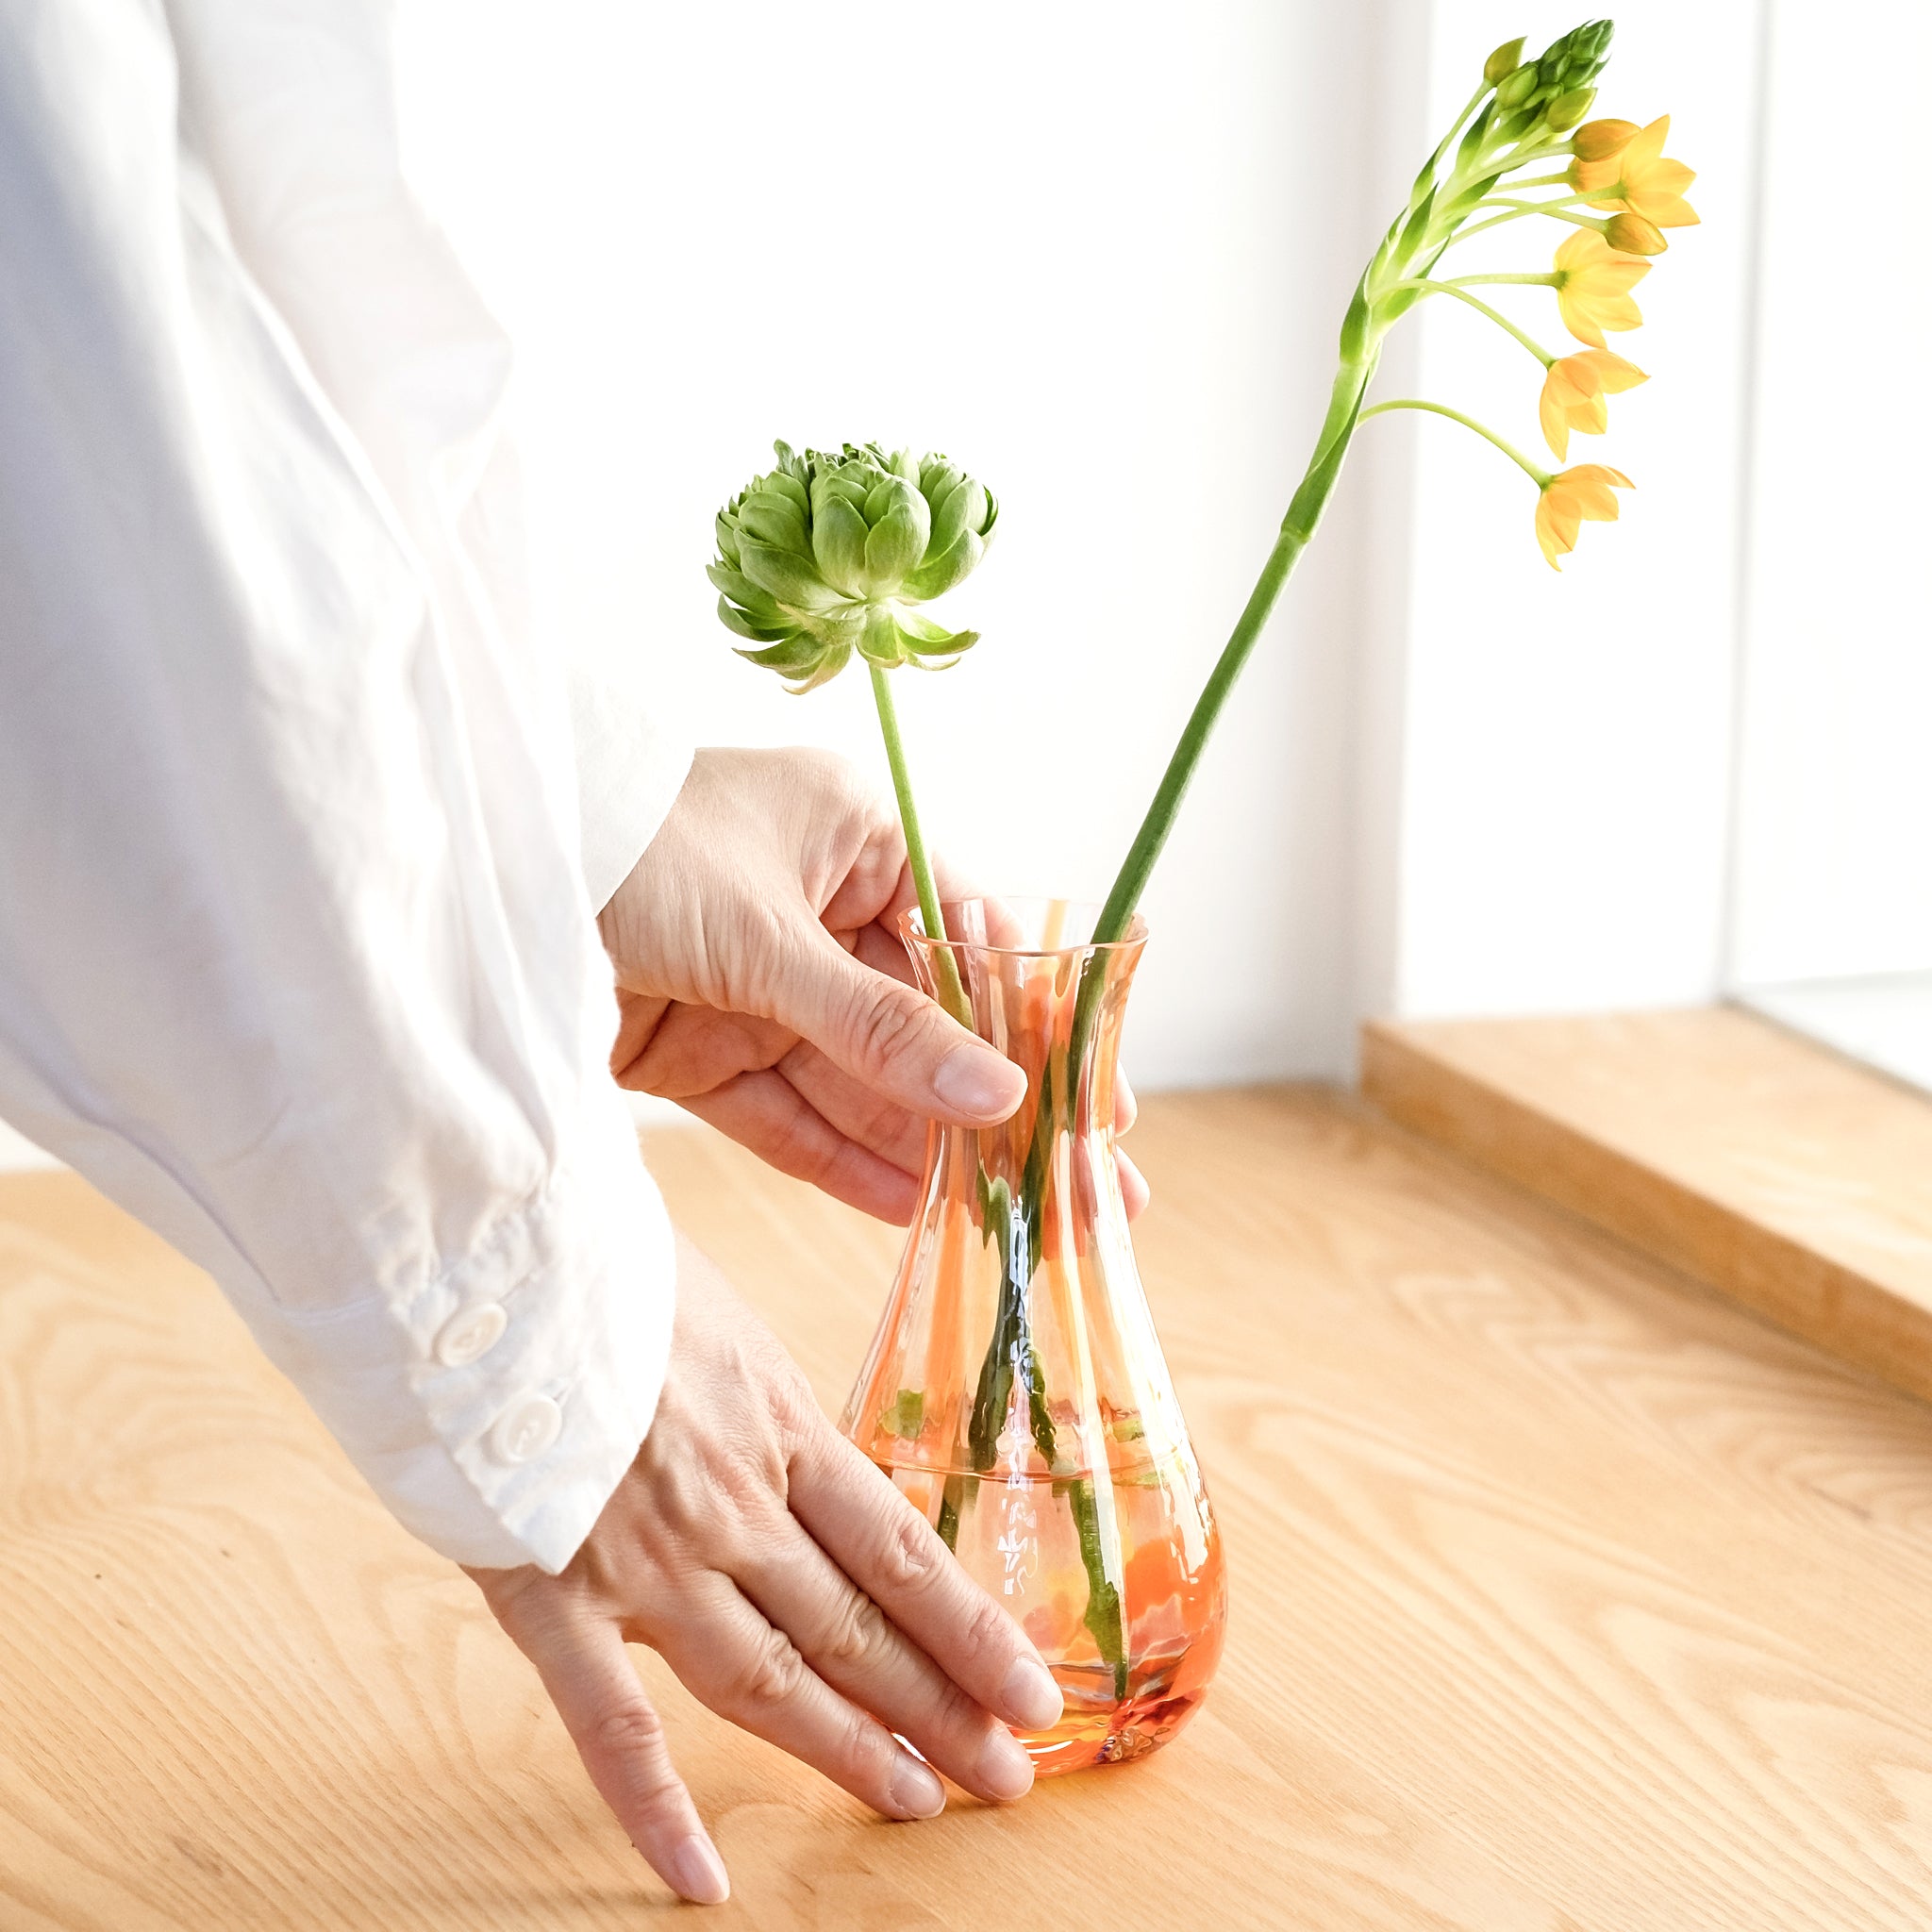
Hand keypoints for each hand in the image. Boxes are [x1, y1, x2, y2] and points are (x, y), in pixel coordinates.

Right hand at [467, 1239, 1064, 1904]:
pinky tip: (701, 1880)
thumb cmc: (592, 1256)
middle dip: (939, 1707)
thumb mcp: (713, 1306)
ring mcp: (647, 1561)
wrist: (481, 1254)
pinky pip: (611, 1726)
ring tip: (919, 1804)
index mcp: (777, 1423)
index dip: (970, 1628)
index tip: (1030, 1685)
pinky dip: (657, 1807)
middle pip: (855, 1629)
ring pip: (769, 1683)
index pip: (899, 1550)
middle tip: (1005, 1774)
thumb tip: (781, 1430)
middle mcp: (732, 1507)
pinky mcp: (553, 1598)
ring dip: (850, 1751)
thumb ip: (752, 1390)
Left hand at [600, 747, 1147, 1222]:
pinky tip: (912, 1210)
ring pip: (861, 1081)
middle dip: (997, 1111)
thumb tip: (1000, 1094)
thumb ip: (880, 1025)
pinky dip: (840, 1159)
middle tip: (1082, 1192)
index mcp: (854, 839)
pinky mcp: (696, 1047)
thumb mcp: (769, 936)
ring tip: (1011, 1224)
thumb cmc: (629, 847)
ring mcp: (756, 985)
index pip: (972, 941)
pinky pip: (786, 1112)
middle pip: (926, 1025)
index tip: (1095, 1106)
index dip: (1037, 1028)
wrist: (466, 872)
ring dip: (929, 1150)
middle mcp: (815, 910)